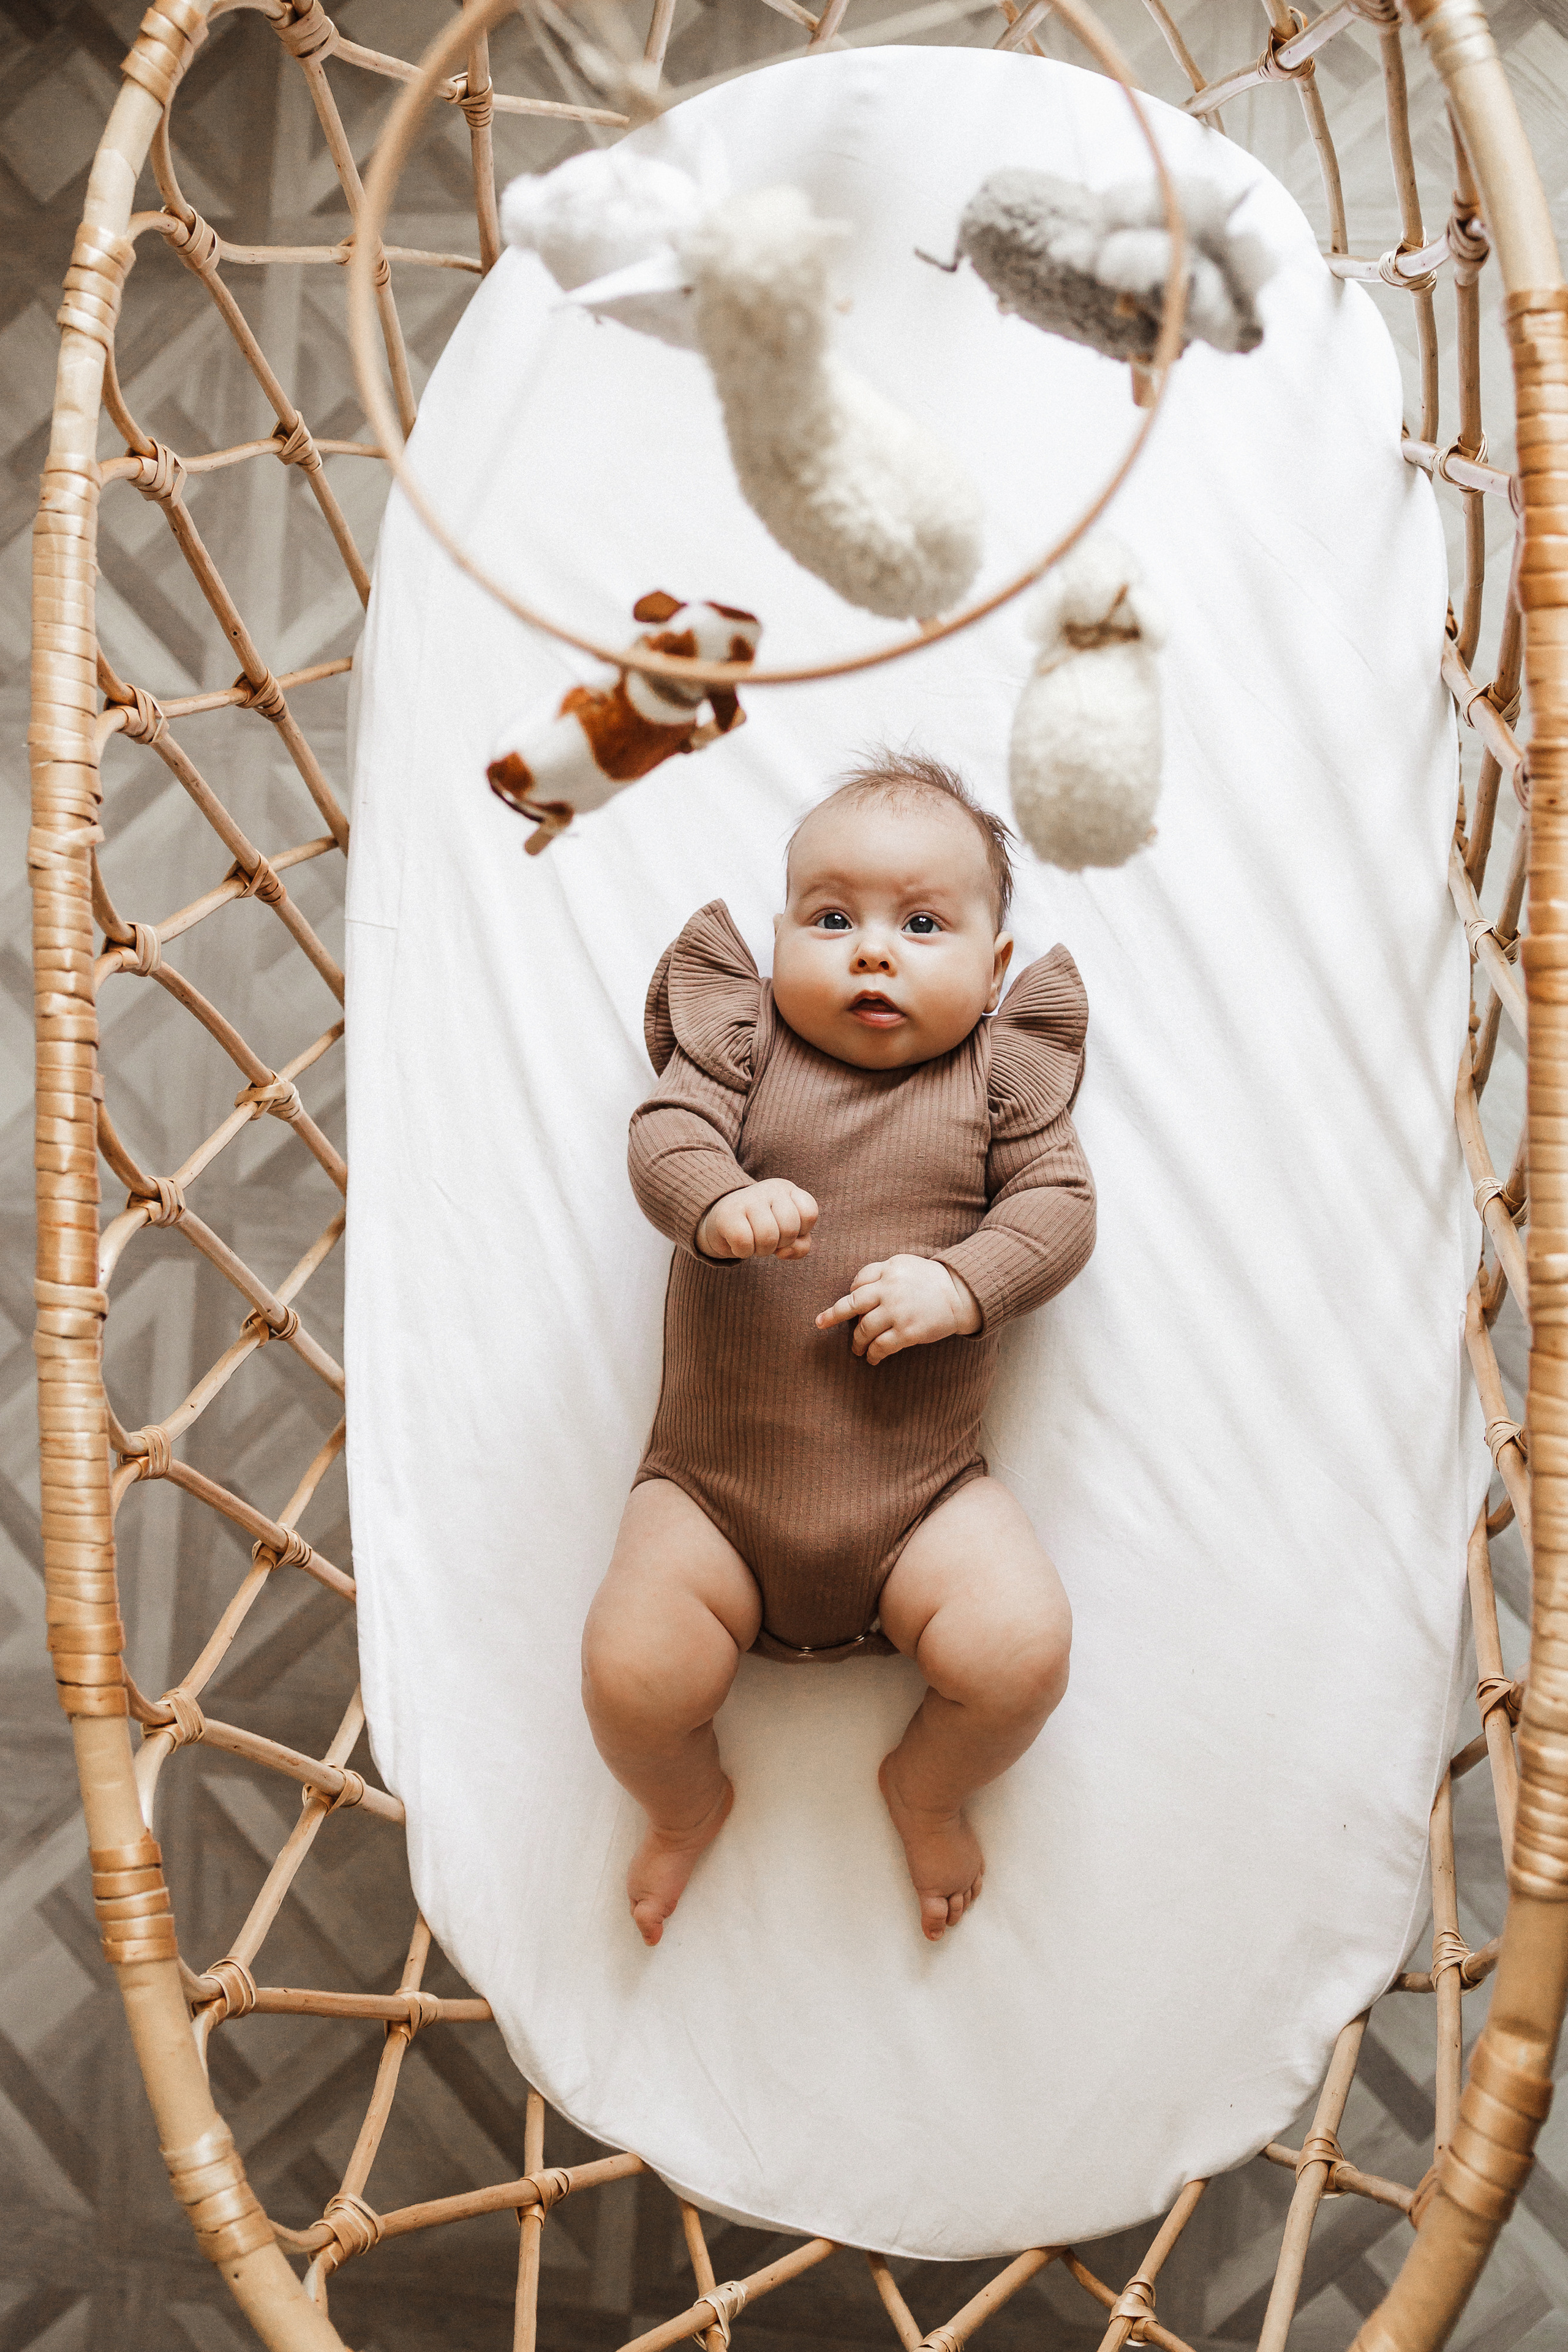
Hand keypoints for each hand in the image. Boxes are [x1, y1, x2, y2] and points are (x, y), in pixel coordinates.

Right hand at [696, 1180, 818, 1261]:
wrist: (720, 1221)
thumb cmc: (761, 1228)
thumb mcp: (788, 1235)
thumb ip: (800, 1245)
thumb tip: (784, 1252)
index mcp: (787, 1190)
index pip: (809, 1213)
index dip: (801, 1231)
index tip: (785, 1229)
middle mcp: (770, 1189)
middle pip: (790, 1229)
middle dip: (780, 1244)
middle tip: (767, 1238)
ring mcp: (748, 1199)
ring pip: (768, 1238)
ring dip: (761, 1251)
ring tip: (753, 1242)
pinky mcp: (728, 1214)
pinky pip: (745, 1243)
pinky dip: (743, 1252)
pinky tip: (738, 1244)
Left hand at [815, 1255, 980, 1363]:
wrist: (962, 1294)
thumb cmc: (931, 1280)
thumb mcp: (905, 1264)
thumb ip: (881, 1272)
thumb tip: (856, 1290)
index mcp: (889, 1269)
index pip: (859, 1282)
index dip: (852, 1295)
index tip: (850, 1307)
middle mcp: (889, 1289)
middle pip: (852, 1304)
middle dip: (833, 1315)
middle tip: (820, 1323)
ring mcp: (897, 1311)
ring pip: (864, 1329)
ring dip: (856, 1342)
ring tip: (856, 1349)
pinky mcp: (907, 1332)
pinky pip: (881, 1346)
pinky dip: (873, 1354)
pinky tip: (871, 1359)